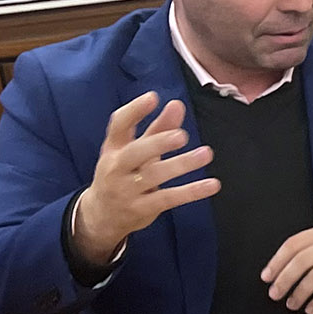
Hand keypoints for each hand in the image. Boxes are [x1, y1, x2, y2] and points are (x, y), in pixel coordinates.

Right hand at [73, 92, 218, 265]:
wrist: (101, 216)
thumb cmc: (122, 174)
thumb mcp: (133, 151)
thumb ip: (157, 129)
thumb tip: (177, 104)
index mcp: (113, 148)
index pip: (119, 125)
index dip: (134, 111)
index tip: (152, 97)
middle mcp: (117, 167)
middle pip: (136, 152)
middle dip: (158, 143)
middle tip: (182, 135)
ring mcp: (127, 190)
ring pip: (155, 175)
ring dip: (182, 164)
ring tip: (206, 153)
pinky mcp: (141, 208)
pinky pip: (168, 199)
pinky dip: (191, 192)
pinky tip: (212, 184)